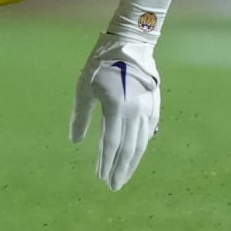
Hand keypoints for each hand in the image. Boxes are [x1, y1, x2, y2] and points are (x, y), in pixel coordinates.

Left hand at [69, 32, 160, 190]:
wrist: (130, 44)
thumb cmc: (101, 65)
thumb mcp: (84, 88)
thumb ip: (81, 116)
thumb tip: (75, 142)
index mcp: (116, 106)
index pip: (111, 143)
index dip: (105, 162)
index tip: (100, 178)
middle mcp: (135, 111)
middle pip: (128, 148)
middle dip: (120, 169)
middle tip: (113, 187)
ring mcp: (147, 109)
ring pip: (140, 144)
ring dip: (131, 162)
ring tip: (123, 177)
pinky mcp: (154, 106)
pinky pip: (148, 133)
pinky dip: (141, 148)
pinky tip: (135, 156)